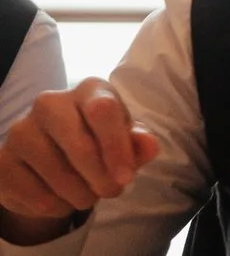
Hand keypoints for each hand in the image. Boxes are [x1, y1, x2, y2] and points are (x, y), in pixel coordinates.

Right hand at [0, 78, 161, 243]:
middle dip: (101, 178)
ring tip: (88, 194)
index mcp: (88, 90)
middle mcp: (50, 103)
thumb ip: (139, 142)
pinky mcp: (2, 161)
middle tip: (111, 191)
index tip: (125, 177)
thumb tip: (149, 144)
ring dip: (81, 195)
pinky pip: (35, 195)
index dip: (117, 148)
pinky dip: (56, 206)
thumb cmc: (100, 143)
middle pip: (80, 145)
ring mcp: (20, 131)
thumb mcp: (125, 141)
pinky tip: (62, 198)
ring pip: (57, 175)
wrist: (55, 162)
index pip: (104, 111)